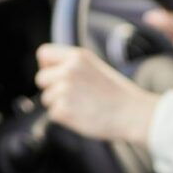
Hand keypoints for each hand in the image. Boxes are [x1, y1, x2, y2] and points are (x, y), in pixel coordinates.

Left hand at [35, 44, 159, 144]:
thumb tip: (51, 73)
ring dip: (58, 105)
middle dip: (51, 89)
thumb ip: (73, 66)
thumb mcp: (95, 68)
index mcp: (77, 57)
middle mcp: (68, 70)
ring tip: (81, 107)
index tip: (55, 76)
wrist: (131, 113)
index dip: (47, 66)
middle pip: (41, 79)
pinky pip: (53, 115)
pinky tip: (82, 116)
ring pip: (46, 99)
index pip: (43, 54)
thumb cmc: (117, 94)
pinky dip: (64, 118)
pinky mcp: (63, 110)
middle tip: (71, 97)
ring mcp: (65, 90)